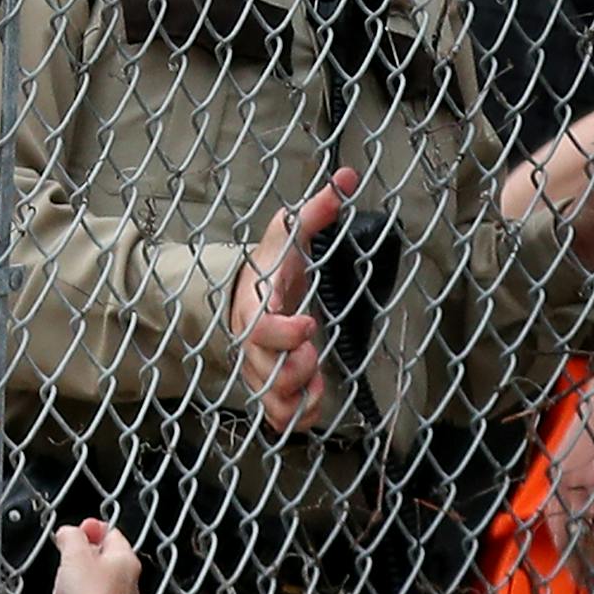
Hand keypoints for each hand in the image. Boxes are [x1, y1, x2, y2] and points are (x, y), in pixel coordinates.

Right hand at [48, 519, 140, 593]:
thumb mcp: (74, 555)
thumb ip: (71, 536)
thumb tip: (67, 532)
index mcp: (127, 560)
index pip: (111, 533)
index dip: (91, 529)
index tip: (75, 531)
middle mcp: (126, 581)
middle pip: (101, 556)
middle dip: (80, 554)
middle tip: (66, 554)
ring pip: (91, 580)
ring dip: (73, 578)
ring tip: (64, 582)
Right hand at [231, 167, 358, 433]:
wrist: (246, 290)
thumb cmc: (272, 263)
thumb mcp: (289, 233)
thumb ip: (317, 210)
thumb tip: (348, 176)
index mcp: (254, 303)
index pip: (259, 325)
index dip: (283, 332)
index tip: (310, 324)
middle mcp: (251, 341)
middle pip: (262, 369)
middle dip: (292, 368)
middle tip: (316, 353)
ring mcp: (258, 366)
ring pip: (269, 398)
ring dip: (296, 396)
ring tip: (319, 381)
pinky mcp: (268, 386)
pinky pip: (276, 416)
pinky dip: (297, 417)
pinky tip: (317, 401)